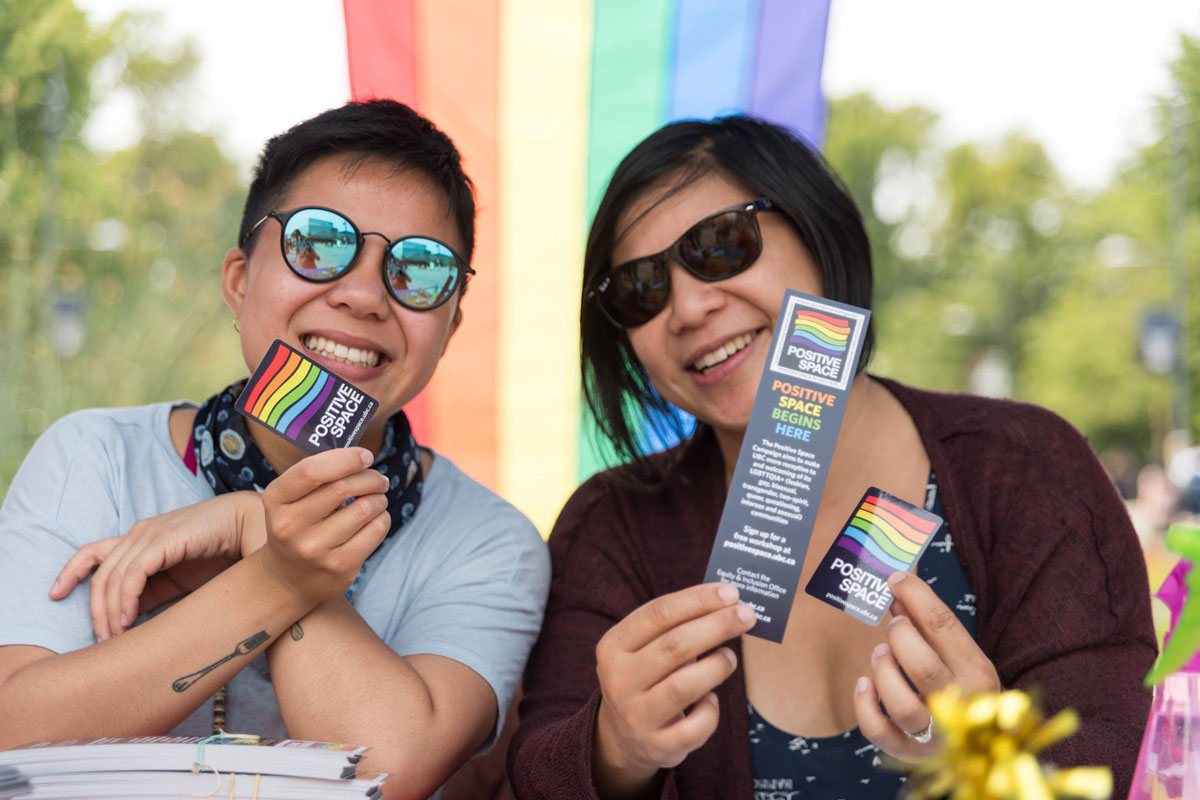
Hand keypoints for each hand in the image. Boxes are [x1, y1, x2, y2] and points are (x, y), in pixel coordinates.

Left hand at [50, 491, 262, 639]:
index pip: (93, 555)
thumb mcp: (179, 580)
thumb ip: (153, 593)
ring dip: (109, 611)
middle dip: (95, 610)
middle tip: (101, 640)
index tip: (55, 595)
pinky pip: (132, 573)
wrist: (254, 528)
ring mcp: (150, 534)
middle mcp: (140, 533)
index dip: (71, 574)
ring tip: (115, 637)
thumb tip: (128, 619)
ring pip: (112, 576)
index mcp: (141, 540)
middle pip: (99, 573)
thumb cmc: (223, 555)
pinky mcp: (163, 539)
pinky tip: (130, 620)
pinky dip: (126, 599)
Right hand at [256, 447, 389, 604]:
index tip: (366, 456)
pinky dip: (382, 518)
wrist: (287, 579)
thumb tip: (362, 457)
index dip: (346, 458)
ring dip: (379, 498)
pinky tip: (375, 518)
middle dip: (370, 477)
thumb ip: (318, 475)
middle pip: (343, 487)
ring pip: (364, 509)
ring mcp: (314, 550)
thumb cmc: (297, 525)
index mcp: (275, 499)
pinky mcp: (339, 567)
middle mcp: (290, 526)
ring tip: (377, 499)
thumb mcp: (291, 499)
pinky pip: (376, 531)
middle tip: (378, 479)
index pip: (312, 471)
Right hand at [592, 583, 755, 798]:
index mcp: (613, 646)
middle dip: (717, 626)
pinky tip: (711, 700)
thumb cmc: (648, 676)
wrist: (623, 736)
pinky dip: (711, 710)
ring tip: (730, 658)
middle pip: (674, 645)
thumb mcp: (646, 648)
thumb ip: (677, 626)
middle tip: (747, 616)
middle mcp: (618, 680)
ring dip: (717, 666)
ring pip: (684, 685)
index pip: (658, 614)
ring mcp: (636, 715)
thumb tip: (729, 603)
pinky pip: (695, 727)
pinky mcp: (657, 746)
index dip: (697, 600)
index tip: (731, 592)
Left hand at [854, 571, 999, 760]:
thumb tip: (896, 590)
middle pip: (923, 667)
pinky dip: (864, 706)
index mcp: (978, 674)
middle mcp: (962, 708)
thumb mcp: (956, 654)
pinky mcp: (908, 752)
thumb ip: (928, 625)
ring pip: (902, 705)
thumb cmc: (959, 685)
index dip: (916, 596)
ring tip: (881, 654)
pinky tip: (864, 685)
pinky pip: (879, 732)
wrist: (977, 743)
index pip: (945, 627)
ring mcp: (935, 735)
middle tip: (894, 625)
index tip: (895, 579)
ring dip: (883, 671)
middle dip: (900, 637)